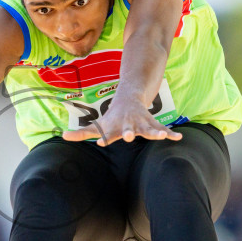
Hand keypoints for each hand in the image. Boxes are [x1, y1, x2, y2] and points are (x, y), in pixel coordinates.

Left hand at [62, 96, 181, 145]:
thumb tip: (63, 137)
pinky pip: (163, 129)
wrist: (129, 97)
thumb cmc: (111, 117)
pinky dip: (170, 133)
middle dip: (129, 133)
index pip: (108, 134)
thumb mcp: (97, 126)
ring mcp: (141, 123)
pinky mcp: (152, 123)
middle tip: (129, 137)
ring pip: (148, 128)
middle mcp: (128, 125)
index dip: (105, 138)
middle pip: (129, 130)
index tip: (101, 143)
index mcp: (114, 128)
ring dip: (154, 132)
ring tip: (161, 136)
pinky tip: (178, 138)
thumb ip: (82, 133)